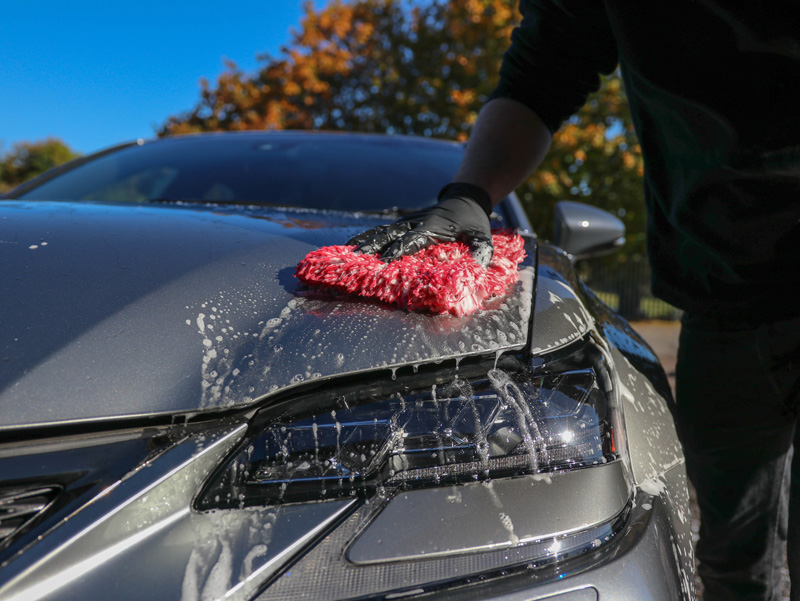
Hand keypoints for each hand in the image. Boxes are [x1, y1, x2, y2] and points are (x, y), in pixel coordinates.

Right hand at [347, 183, 493, 266]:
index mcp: (434, 226)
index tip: (385, 261)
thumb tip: (477, 273)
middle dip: (374, 247)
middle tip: (358, 260)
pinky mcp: (403, 224)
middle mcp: (416, 222)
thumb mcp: (483, 236)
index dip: (399, 249)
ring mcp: (407, 222)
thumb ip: (481, 253)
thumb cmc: (473, 221)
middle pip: (391, 234)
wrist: (465, 199)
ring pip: (382, 231)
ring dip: (365, 242)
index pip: (414, 238)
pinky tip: (352, 246)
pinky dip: (366, 238)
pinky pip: (381, 231)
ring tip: (349, 253)